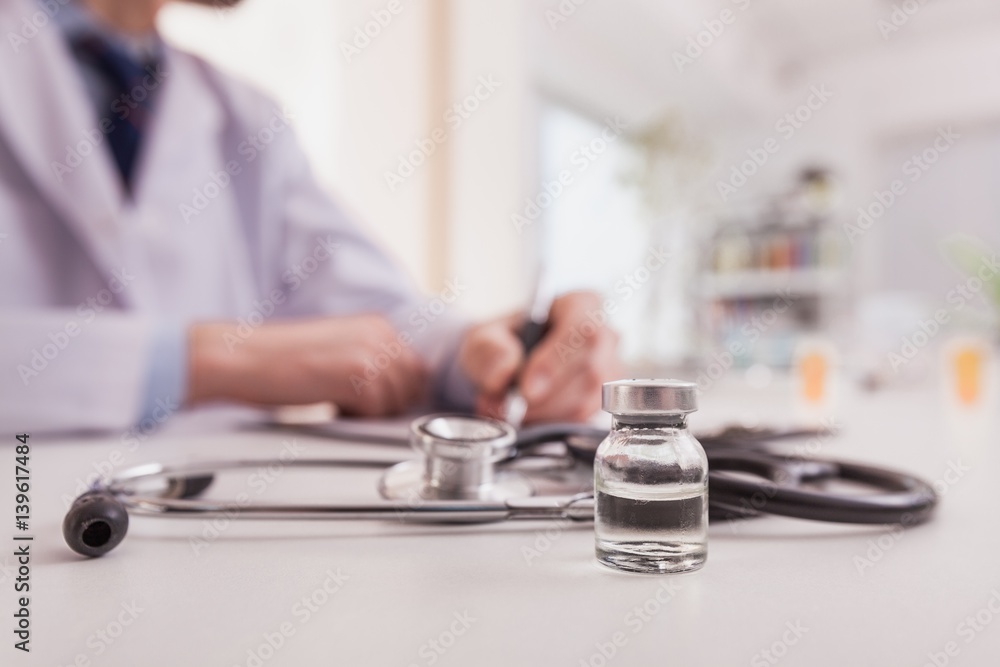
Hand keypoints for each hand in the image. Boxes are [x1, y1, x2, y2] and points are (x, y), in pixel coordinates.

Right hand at [187, 315, 426, 416]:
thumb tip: (405, 392)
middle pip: (412, 386)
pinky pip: (376, 410)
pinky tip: (329, 406)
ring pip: (396, 401)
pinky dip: (354, 417)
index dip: (394, 393)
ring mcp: (371, 351)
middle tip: (348, 403)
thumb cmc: (283, 361)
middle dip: (387, 404)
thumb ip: (374, 362)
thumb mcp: (339, 350)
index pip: (416, 370)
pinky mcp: (357, 373)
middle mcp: (380, 333)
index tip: (364, 398)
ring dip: (369, 412)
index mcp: (378, 324)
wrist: (242, 358)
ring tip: (335, 402)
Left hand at [459, 291, 620, 422]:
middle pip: (590, 372)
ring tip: (507, 411)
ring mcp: (609, 371)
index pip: (583, 330)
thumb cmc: (503, 342)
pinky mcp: (603, 400)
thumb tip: (505, 372)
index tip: (526, 388)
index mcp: (581, 305)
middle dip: (544, 399)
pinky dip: (547, 426)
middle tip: (506, 407)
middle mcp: (605, 336)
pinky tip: (525, 418)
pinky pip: (581, 420)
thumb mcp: (483, 337)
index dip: (556, 362)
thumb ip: (488, 349)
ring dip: (542, 416)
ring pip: (585, 402)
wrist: (508, 364)